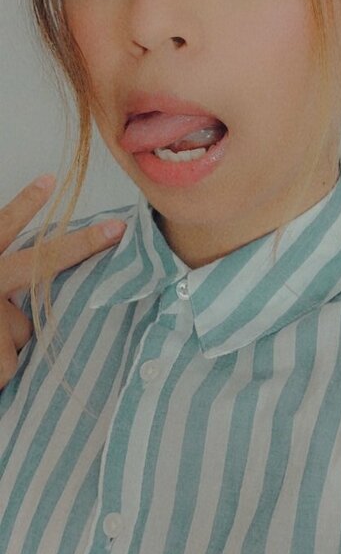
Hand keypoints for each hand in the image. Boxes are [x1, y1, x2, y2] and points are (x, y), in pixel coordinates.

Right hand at [0, 174, 125, 389]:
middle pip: (40, 261)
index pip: (1, 228)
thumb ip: (4, 287)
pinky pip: (11, 363)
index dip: (24, 203)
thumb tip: (30, 309)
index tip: (50, 180)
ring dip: (7, 344)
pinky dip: (0, 374)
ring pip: (23, 327)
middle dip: (82, 244)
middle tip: (116, 229)